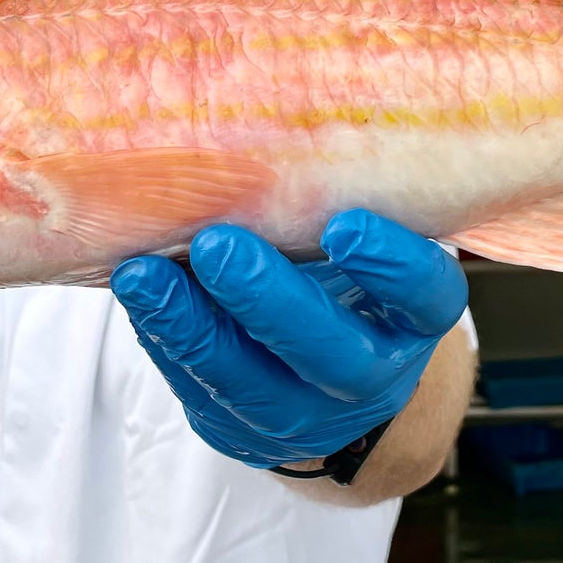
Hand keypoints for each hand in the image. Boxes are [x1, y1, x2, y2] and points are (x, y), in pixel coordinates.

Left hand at [110, 209, 467, 470]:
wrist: (334, 385)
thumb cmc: (346, 282)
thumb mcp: (363, 248)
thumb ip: (332, 207)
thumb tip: (266, 131)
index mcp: (416, 318)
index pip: (423, 294)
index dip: (389, 264)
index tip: (344, 225)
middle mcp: (372, 373)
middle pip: (331, 350)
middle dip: (268, 300)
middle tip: (218, 245)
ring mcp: (307, 413)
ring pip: (251, 380)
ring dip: (191, 324)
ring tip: (144, 275)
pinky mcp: (244, 430)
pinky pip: (201, 389)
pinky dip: (166, 339)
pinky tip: (139, 296)